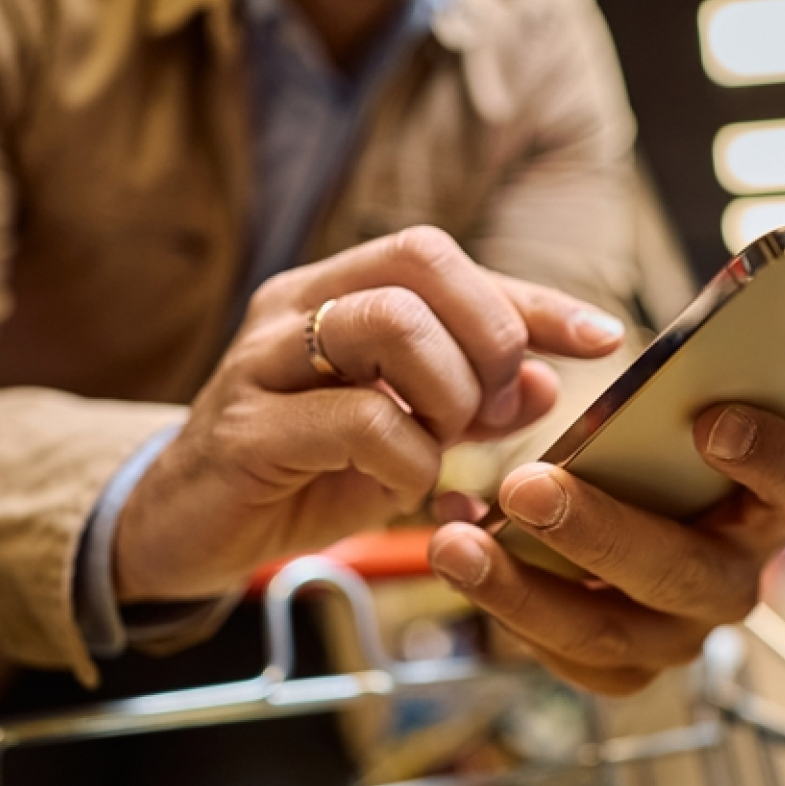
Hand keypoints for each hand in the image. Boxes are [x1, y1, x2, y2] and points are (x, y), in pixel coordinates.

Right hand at [113, 226, 623, 601]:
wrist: (183, 526)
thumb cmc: (298, 471)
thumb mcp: (397, 435)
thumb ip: (465, 404)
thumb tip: (541, 381)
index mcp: (331, 292)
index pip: (442, 259)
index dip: (531, 297)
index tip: (601, 338)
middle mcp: (294, 307)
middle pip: (420, 263)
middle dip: (487, 338)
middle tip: (489, 410)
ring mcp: (262, 361)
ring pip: (391, 323)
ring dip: (447, 392)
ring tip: (439, 441)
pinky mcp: (244, 429)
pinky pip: (362, 420)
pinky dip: (408, 459)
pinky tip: (397, 484)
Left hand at [427, 404, 784, 693]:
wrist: (623, 510)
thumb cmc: (649, 446)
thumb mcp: (661, 405)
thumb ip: (670, 377)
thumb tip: (661, 321)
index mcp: (769, 504)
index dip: (766, 456)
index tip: (708, 421)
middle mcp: (734, 578)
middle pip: (685, 572)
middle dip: (600, 531)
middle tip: (527, 487)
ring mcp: (678, 632)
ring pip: (608, 630)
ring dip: (523, 587)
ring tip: (454, 543)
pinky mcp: (622, 666)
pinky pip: (563, 655)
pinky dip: (502, 605)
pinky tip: (457, 550)